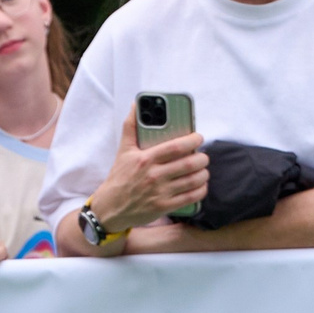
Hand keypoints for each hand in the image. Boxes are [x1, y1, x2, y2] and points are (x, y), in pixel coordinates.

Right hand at [89, 110, 208, 233]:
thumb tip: (135, 105)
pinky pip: (190, 197)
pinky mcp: (164, 206)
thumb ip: (131, 126)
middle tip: (202, 156)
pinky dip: (200, 190)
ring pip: (192, 180)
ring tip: (203, 170)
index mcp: (145, 159)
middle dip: (202, 158)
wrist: (110, 208)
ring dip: (203, 174)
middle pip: (189, 164)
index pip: (175, 147)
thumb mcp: (123, 151)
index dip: (192, 141)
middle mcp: (154, 176)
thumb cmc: (119, 178)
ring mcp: (160, 193)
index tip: (198, 138)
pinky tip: (200, 185)